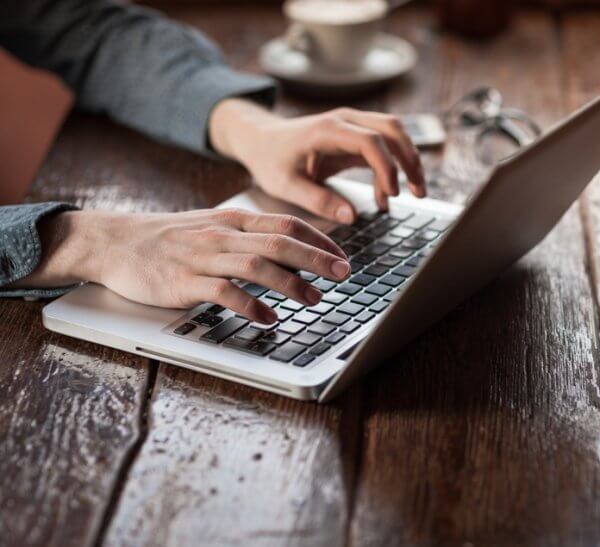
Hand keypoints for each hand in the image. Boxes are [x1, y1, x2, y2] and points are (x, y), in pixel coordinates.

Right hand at [13, 209, 349, 323]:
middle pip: (280, 242)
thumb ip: (249, 236)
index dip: (319, 239)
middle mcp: (223, 235)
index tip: (342, 256)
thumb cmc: (169, 239)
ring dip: (291, 283)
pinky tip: (269, 318)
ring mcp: (203, 258)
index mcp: (233, 221)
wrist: (114, 242)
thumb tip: (290, 247)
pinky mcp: (184, 282)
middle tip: (343, 274)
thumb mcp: (213, 227)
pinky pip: (223, 292)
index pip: (286, 223)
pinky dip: (250, 305)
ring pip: (256, 265)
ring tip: (314, 299)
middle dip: (316, 258)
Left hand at [209, 99, 425, 223]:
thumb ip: (318, 200)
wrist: (258, 139)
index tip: (392, 194)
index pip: (370, 141)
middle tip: (418, 192)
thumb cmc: (269, 160)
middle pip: (392, 128)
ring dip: (408, 161)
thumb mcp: (285, 186)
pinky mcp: (354, 135)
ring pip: (394, 132)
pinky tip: (386, 197)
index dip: (386, 166)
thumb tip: (351, 216)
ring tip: (415, 194)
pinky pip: (383, 145)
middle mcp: (344, 120)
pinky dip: (392, 167)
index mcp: (327, 130)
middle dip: (410, 160)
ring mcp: (352, 124)